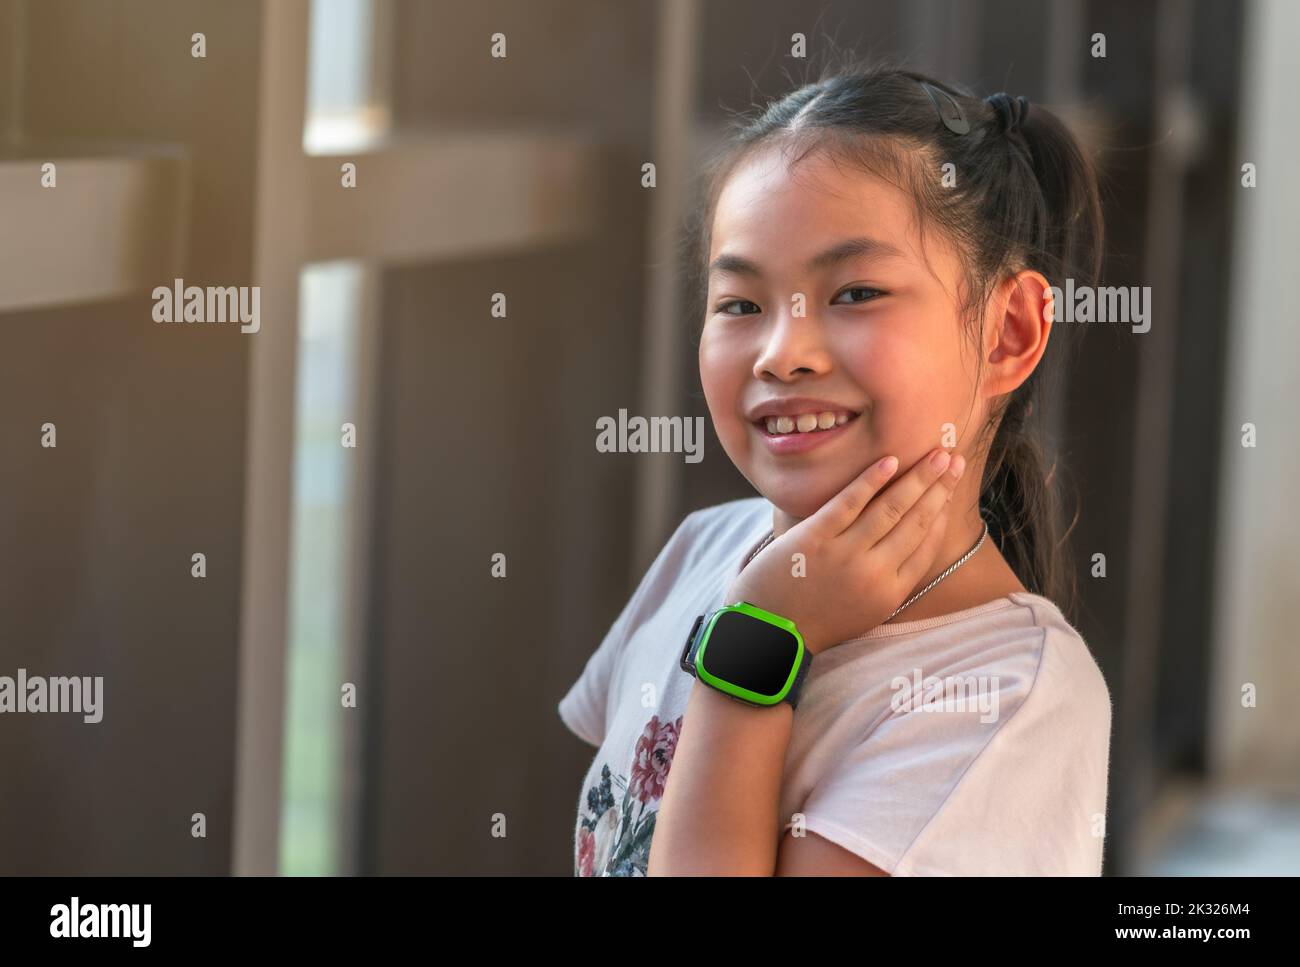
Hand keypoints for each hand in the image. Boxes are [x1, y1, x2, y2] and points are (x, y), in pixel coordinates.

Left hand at [724, 448, 966, 654]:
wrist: (769, 634)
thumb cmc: (815, 621)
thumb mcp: (864, 612)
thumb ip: (888, 582)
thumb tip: (913, 545)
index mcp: (890, 593)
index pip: (927, 546)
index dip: (942, 513)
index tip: (952, 489)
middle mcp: (874, 574)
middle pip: (916, 522)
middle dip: (939, 488)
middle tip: (955, 460)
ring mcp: (845, 555)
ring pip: (890, 509)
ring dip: (917, 478)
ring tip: (936, 455)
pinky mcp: (815, 539)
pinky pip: (849, 503)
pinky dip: (870, 480)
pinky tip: (889, 460)